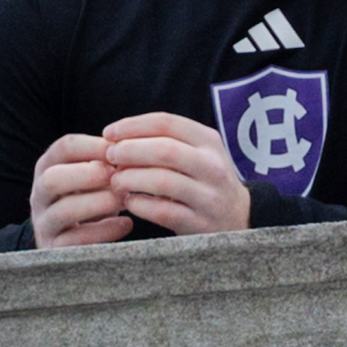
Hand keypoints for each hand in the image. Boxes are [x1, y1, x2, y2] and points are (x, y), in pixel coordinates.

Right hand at [30, 134, 131, 248]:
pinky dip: (105, 230)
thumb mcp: (92, 173)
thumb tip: (134, 152)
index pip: (65, 147)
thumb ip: (107, 161)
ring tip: (125, 199)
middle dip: (89, 175)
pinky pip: (76, 240)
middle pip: (53, 179)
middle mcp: (40, 194)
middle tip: (119, 176)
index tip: (122, 150)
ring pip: (63, 211)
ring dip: (99, 202)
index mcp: (49, 167)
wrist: (71, 236)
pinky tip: (126, 223)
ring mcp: (44, 223)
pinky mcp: (54, 248)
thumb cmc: (90, 194)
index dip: (95, 146)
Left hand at [102, 112, 250, 235]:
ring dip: (130, 179)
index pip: (167, 123)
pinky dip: (139, 205)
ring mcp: (209, 196)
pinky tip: (130, 202)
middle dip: (129, 151)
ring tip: (116, 181)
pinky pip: (163, 211)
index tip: (109, 133)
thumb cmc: (203, 180)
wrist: (238, 217)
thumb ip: (165, 141)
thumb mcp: (197, 152)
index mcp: (209, 141)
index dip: (132, 125)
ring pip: (162, 181)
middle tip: (109, 157)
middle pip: (164, 150)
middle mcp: (213, 166)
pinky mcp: (201, 223)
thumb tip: (117, 138)